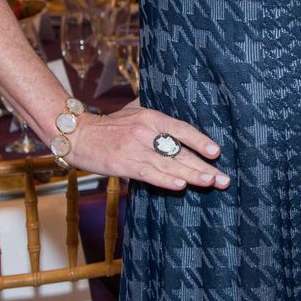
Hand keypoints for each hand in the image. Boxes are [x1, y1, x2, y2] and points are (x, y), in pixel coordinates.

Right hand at [62, 99, 229, 191]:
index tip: (217, 153)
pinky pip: (149, 174)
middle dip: (204, 166)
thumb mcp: (133, 114)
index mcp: (151, 117)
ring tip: (211, 183)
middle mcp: (146, 131)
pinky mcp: (124, 164)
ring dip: (192, 176)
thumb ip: (155, 121)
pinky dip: (166, 181)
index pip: (182, 129)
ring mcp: (135, 148)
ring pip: (169, 165)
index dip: (200, 141)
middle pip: (180, 151)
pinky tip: (181, 186)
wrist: (77, 135)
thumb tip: (176, 129)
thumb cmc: (107, 127)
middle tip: (224, 179)